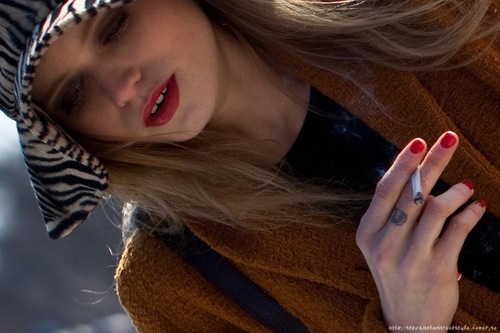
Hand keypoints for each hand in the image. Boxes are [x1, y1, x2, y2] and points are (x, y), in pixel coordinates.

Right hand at [356, 131, 485, 331]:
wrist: (408, 321)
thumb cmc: (396, 273)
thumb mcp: (382, 245)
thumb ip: (392, 215)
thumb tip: (416, 175)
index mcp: (367, 233)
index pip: (385, 189)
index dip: (403, 163)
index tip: (420, 142)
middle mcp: (384, 244)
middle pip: (410, 192)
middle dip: (432, 162)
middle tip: (449, 138)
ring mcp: (409, 258)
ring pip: (435, 208)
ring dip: (456, 192)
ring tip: (468, 186)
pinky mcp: (437, 269)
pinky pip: (457, 230)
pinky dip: (470, 213)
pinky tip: (476, 206)